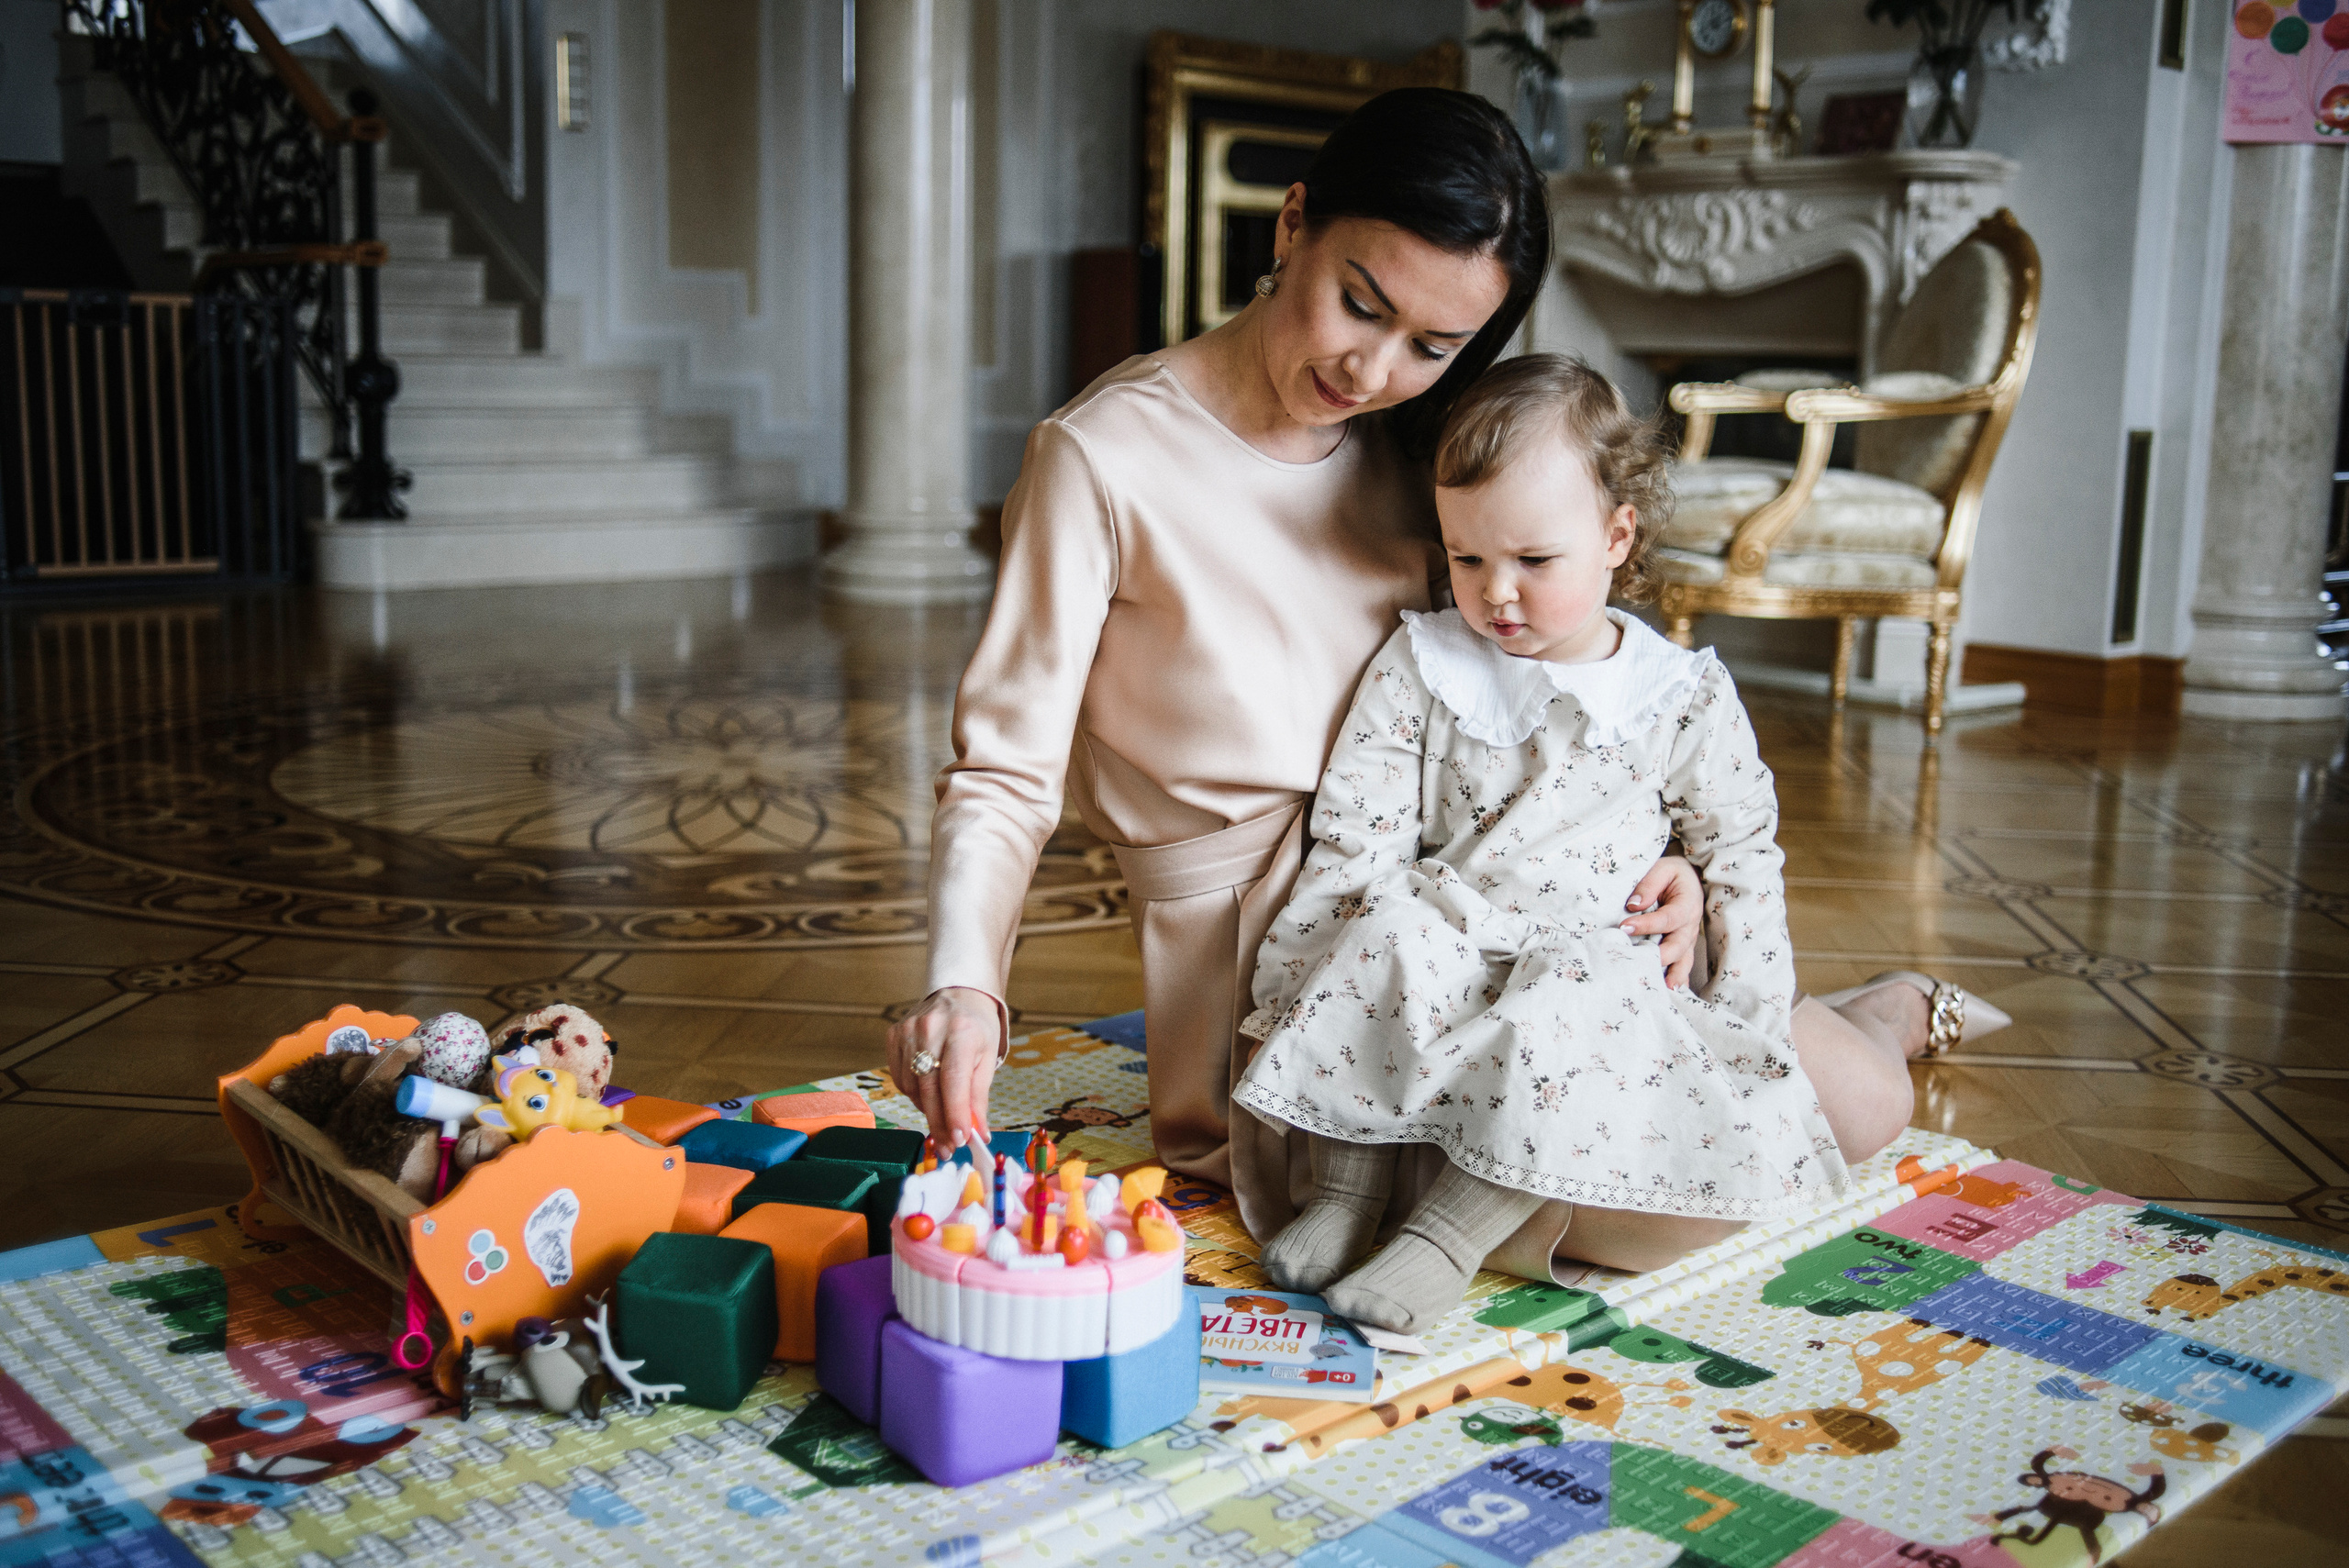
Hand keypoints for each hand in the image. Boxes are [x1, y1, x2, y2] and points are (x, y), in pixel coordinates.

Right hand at [885, 987, 1001, 1147]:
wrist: (959, 994)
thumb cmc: (977, 1028)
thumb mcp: (988, 1059)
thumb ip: (979, 1097)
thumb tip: (976, 1133)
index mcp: (962, 1031)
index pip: (954, 1081)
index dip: (956, 1114)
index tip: (960, 1140)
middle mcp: (930, 1028)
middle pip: (930, 1088)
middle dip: (940, 1123)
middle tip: (949, 1147)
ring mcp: (907, 1030)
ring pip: (912, 1088)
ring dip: (928, 1109)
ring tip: (943, 1115)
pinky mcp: (893, 1035)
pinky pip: (900, 1078)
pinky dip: (915, 1093)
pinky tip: (929, 1093)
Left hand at [1623, 854, 1702, 987]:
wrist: (1688, 878)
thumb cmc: (1672, 874)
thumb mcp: (1664, 868)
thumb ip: (1649, 884)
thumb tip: (1633, 905)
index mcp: (1687, 904)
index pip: (1667, 918)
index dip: (1647, 925)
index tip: (1624, 927)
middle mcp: (1690, 925)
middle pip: (1679, 945)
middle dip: (1660, 956)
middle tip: (1638, 963)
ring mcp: (1688, 939)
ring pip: (1683, 960)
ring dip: (1674, 975)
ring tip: (1663, 989)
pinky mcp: (1683, 947)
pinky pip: (1683, 965)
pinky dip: (1678, 979)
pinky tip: (1670, 992)